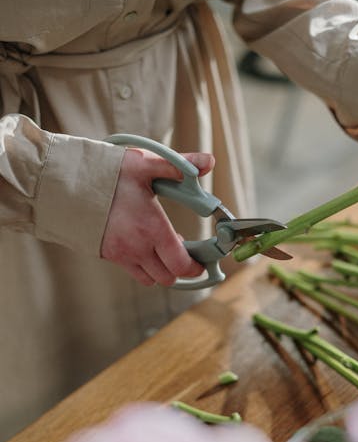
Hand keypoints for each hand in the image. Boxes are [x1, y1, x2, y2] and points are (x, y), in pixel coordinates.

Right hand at [101, 147, 214, 285]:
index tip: (202, 259)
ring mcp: (122, 255)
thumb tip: (208, 162)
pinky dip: (144, 268)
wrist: (65, 185)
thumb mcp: (144, 164)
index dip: (195, 266)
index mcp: (152, 228)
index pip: (181, 264)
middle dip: (180, 268)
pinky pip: (133, 273)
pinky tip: (144, 247)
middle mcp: (138, 248)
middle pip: (168, 277)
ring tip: (162, 248)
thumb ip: (179, 166)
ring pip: (151, 279)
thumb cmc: (106, 173)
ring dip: (162, 269)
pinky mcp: (108, 256)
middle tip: (183, 249)